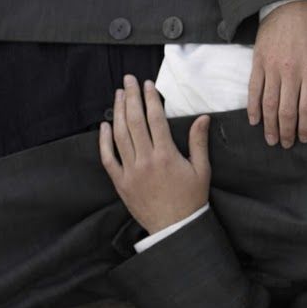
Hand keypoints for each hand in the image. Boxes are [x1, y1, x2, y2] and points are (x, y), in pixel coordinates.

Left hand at [99, 76, 210, 234]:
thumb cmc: (191, 199)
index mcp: (166, 155)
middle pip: (134, 121)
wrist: (175, 227)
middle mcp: (145, 160)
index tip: (148, 84)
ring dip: (118, 112)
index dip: (151, 99)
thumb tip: (202, 118)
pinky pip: (108, 158)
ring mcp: (130, 171)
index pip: (155, 119)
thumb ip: (199, 142)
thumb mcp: (202, 170)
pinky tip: (105, 125)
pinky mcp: (121, 182)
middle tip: (128, 80)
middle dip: (131, 97)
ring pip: (120, 135)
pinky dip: (104, 140)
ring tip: (118, 95)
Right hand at [249, 0, 306, 147]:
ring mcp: (272, 66)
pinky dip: (253, 106)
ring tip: (271, 139)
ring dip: (269, 125)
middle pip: (287, 110)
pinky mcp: (258, 60)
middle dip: (286, 131)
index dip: (306, 127)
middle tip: (287, 144)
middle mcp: (290, 71)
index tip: (305, 138)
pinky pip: (253, 88)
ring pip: (268, 103)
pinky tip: (255, 120)